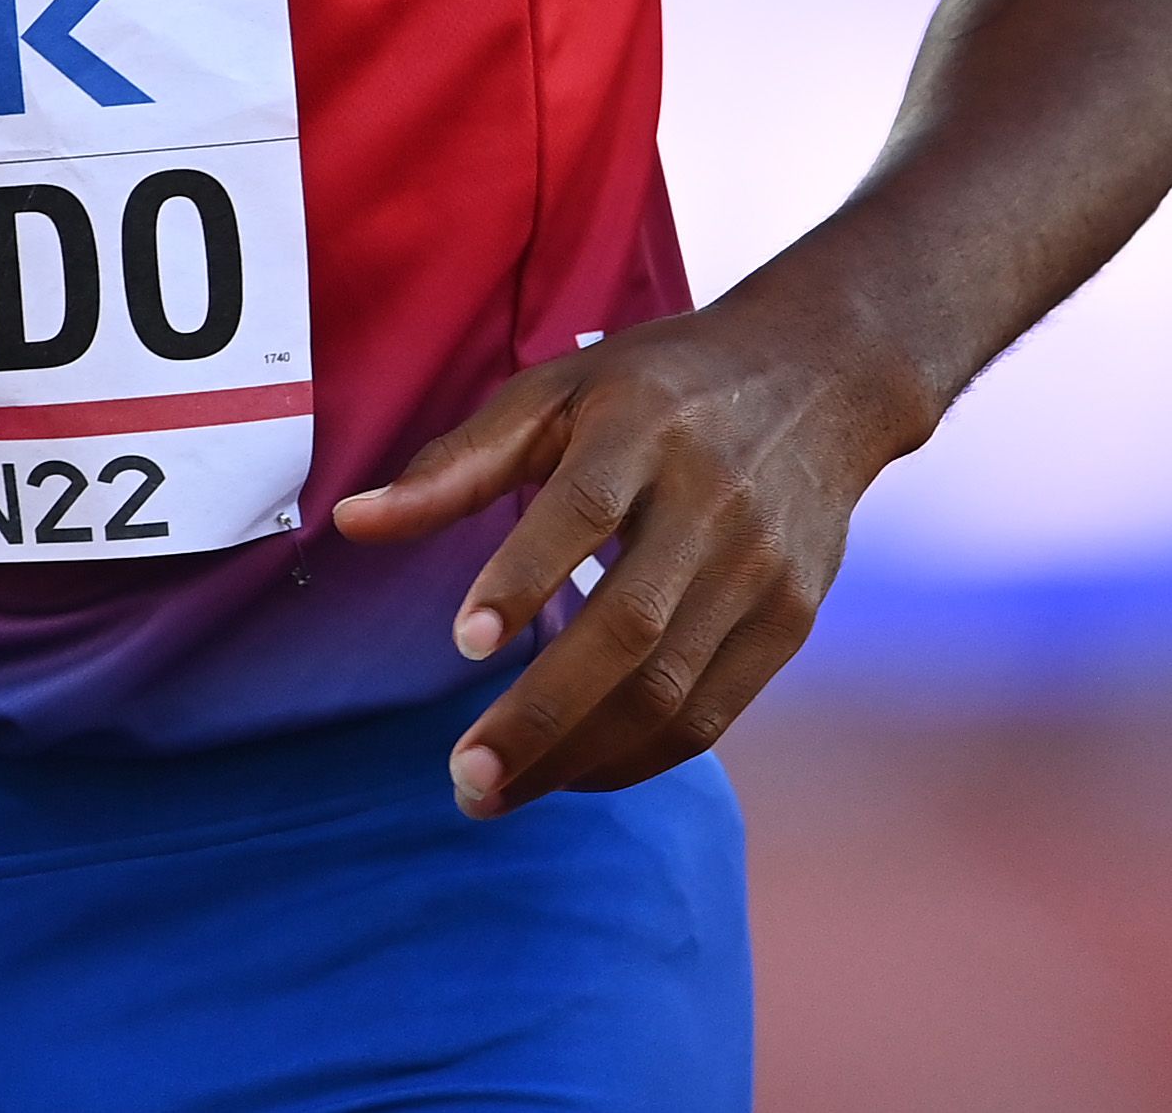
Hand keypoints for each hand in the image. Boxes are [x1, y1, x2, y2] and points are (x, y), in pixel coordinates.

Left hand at [329, 299, 918, 817]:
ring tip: (496, 793)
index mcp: (644, 429)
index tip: (463, 644)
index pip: (585, 510)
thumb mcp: (556, 393)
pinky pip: (713, 713)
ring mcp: (761, 570)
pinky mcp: (792, 621)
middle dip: (543, 713)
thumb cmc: (659, 387)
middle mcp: (712, 503)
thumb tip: (350, 522)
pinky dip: (639, 757)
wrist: (821, 379)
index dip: (525, 577)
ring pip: (671, 690)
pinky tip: (572, 773)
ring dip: (580, 757)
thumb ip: (456, 463)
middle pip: (630, 627)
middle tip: (465, 776)